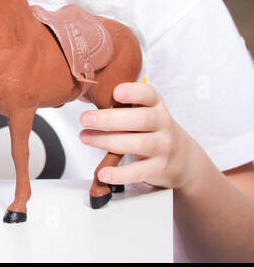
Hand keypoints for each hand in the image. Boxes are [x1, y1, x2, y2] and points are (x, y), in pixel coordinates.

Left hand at [79, 81, 205, 191]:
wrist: (182, 158)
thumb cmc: (150, 129)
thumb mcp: (142, 111)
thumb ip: (118, 104)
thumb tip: (83, 97)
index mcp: (155, 105)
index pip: (149, 94)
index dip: (133, 92)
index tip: (116, 92)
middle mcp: (162, 124)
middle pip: (140, 120)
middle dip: (109, 119)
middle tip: (84, 119)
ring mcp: (163, 147)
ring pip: (137, 144)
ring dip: (107, 141)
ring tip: (85, 137)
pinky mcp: (159, 168)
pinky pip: (139, 171)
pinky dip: (120, 174)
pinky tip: (103, 173)